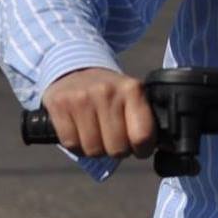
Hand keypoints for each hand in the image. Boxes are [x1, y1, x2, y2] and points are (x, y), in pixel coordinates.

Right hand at [42, 67, 156, 159]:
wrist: (75, 67)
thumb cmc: (109, 92)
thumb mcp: (131, 96)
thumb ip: (143, 119)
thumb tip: (157, 148)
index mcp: (132, 89)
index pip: (143, 136)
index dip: (142, 150)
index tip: (138, 147)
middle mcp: (107, 92)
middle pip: (117, 149)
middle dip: (116, 149)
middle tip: (113, 137)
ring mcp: (82, 98)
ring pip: (93, 150)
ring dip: (95, 148)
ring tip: (96, 132)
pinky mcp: (59, 105)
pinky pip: (71, 144)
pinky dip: (75, 144)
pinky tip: (78, 129)